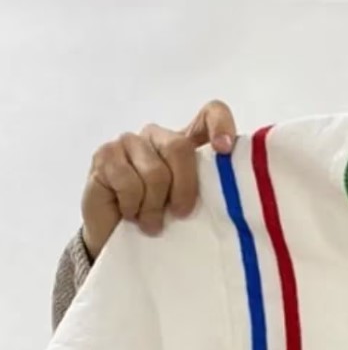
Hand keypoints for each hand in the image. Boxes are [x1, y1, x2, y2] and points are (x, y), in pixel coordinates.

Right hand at [80, 100, 237, 259]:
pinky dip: (133, 206)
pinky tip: (130, 214)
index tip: (226, 150)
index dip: (221, 125)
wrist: (117, 236)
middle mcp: (159, 135)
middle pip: (180, 147)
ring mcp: (129, 141)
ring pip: (155, 171)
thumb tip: (240, 190)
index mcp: (187, 140)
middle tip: (182, 214)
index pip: (211, 112)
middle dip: (184, 187)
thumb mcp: (194, 202)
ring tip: (152, 223)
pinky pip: (128, 181)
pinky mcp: (105, 155)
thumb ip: (212, 186)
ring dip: (155, 206)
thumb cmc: (163, 217)